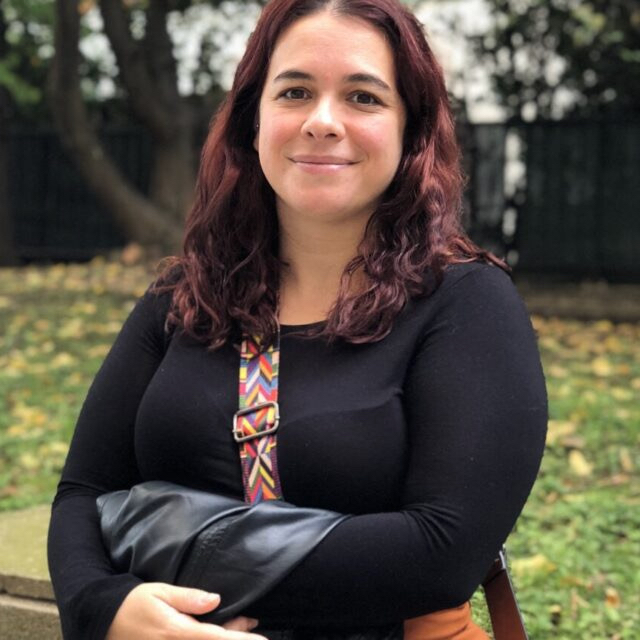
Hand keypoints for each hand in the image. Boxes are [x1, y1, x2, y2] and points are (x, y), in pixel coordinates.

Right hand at [105, 582, 267, 639]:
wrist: (102, 623)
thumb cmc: (132, 604)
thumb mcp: (159, 592)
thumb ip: (188, 598)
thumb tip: (216, 599)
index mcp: (178, 632)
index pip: (218, 638)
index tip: (263, 639)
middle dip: (238, 639)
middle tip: (255, 626)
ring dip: (227, 639)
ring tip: (244, 626)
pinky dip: (212, 639)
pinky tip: (220, 633)